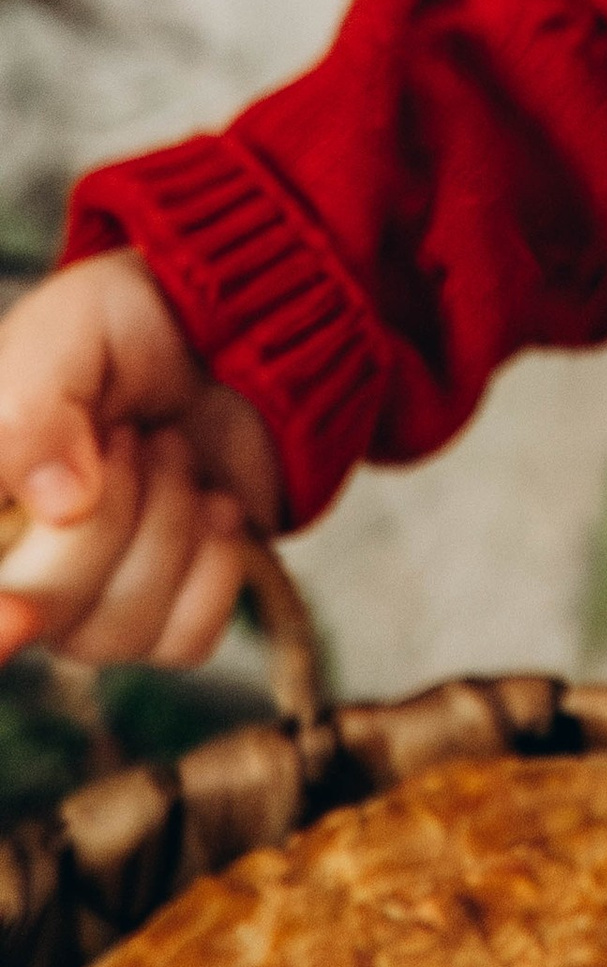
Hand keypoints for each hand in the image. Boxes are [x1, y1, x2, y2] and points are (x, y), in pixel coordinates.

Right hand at [0, 251, 283, 666]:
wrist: (225, 332)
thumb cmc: (124, 329)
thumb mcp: (65, 334)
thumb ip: (33, 411)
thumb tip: (60, 506)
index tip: (19, 618)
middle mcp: (16, 574)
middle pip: (48, 612)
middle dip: (113, 508)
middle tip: (128, 434)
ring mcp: (89, 606)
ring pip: (122, 631)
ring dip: (170, 520)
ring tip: (171, 449)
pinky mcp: (167, 615)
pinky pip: (188, 637)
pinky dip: (215, 563)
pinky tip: (213, 503)